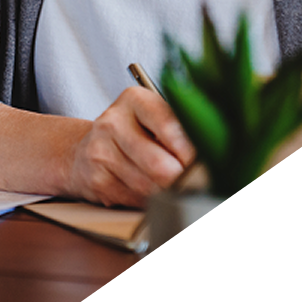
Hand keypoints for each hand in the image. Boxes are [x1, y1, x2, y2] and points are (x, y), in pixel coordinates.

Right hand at [66, 85, 194, 207]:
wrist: (88, 150)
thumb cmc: (135, 133)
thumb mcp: (156, 118)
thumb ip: (181, 130)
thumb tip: (214, 157)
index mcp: (134, 99)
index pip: (170, 126)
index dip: (192, 152)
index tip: (206, 163)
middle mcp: (112, 122)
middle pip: (160, 165)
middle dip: (182, 179)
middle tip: (194, 182)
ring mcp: (100, 152)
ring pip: (149, 187)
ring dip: (166, 193)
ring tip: (170, 185)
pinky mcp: (96, 180)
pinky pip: (135, 200)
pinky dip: (147, 202)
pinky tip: (147, 190)